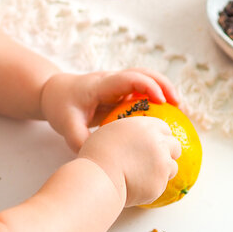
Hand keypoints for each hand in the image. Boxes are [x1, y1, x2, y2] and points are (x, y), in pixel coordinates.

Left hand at [40, 68, 179, 151]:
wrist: (53, 93)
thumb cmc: (60, 106)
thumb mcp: (66, 126)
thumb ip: (81, 141)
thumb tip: (101, 158)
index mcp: (100, 85)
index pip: (128, 78)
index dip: (147, 86)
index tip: (162, 101)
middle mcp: (111, 80)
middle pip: (143, 73)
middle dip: (163, 84)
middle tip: (179, 104)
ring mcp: (117, 84)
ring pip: (145, 79)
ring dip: (163, 89)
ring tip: (178, 110)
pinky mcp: (119, 92)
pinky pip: (141, 91)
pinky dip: (155, 98)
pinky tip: (165, 115)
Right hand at [78, 116, 180, 206]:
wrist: (99, 177)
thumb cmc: (98, 154)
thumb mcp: (112, 131)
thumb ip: (130, 132)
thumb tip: (135, 136)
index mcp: (146, 126)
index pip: (164, 128)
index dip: (159, 137)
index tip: (152, 144)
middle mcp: (158, 142)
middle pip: (175, 146)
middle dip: (168, 153)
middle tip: (154, 160)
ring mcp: (162, 164)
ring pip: (172, 167)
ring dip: (162, 170)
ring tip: (143, 175)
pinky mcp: (160, 183)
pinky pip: (162, 184)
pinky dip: (153, 185)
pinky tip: (137, 185)